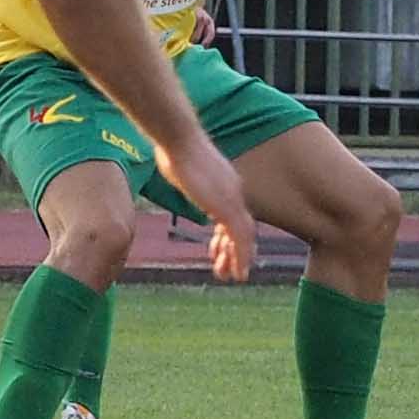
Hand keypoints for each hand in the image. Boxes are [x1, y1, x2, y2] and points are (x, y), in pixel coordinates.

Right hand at [157, 140, 260, 280]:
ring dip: (240, 259)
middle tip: (231, 270)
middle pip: (243, 227)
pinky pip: (240, 238)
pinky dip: (241, 256)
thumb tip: (176, 174)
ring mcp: (233, 199)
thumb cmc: (173, 149)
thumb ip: (186, 180)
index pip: (233, 216)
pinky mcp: (227, 207)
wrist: (178, 140)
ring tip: (235, 277)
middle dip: (237, 251)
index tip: (219, 251)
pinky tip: (238, 272)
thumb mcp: (182, 170)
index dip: (227, 236)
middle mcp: (235, 192)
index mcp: (226, 184)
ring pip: (245, 236)